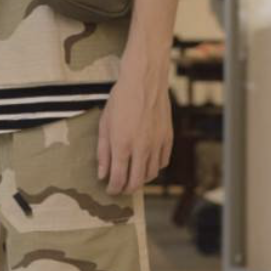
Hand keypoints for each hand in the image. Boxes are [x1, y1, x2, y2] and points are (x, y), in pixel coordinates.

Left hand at [97, 68, 171, 194]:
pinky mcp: (168, 138)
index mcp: (122, 145)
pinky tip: (147, 164)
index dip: (113, 189)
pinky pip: (163, 162)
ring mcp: (157, 143)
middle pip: (136, 182)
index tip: (110, 190)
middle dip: (126, 189)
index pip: (118, 179)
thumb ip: (103, 152)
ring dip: (141, 180)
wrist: (144, 80)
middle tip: (121, 188)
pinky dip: (154, 168)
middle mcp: (141, 148)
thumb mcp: (105, 124)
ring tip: (133, 177)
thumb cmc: (121, 99)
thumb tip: (102, 173)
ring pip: (151, 175)